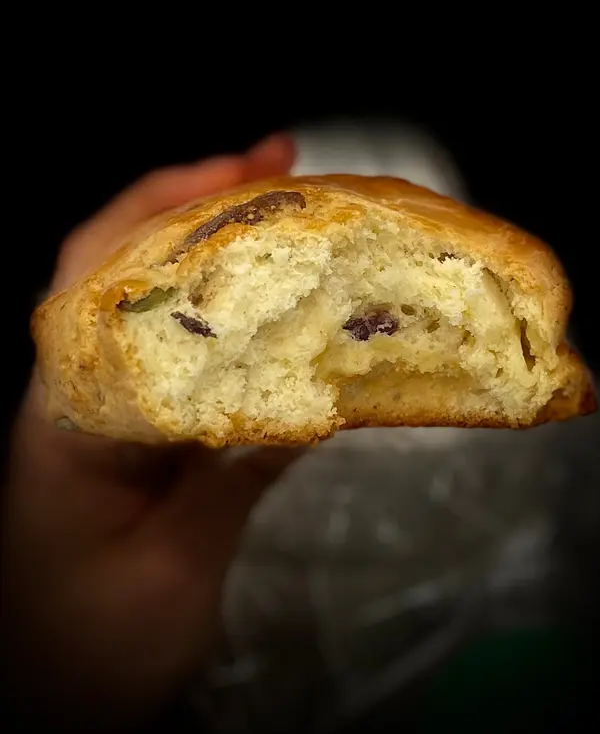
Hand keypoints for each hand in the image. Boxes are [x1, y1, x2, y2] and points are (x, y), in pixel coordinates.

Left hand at [1, 135, 303, 731]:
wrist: (45, 706)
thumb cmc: (88, 655)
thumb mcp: (173, 570)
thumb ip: (232, 481)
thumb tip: (310, 404)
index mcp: (64, 415)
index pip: (97, 275)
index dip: (168, 209)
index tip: (244, 173)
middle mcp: (76, 394)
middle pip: (124, 266)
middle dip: (201, 204)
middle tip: (284, 166)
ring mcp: (105, 411)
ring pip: (153, 302)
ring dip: (217, 252)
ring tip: (287, 214)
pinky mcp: (135, 437)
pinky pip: (180, 355)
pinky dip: (227, 317)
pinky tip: (275, 308)